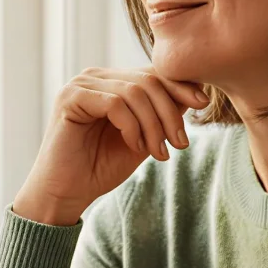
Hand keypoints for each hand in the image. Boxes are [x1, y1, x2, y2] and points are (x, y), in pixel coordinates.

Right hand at [12, 66, 207, 225]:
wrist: (65, 194)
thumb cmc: (99, 169)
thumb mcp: (142, 139)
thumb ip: (161, 116)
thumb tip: (196, 93)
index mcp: (110, 82)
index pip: (152, 73)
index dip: (180, 86)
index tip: (203, 104)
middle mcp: (95, 77)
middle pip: (148, 80)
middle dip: (170, 113)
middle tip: (180, 143)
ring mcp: (80, 85)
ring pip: (135, 91)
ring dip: (153, 124)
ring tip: (158, 152)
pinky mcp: (70, 98)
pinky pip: (116, 103)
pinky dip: (132, 126)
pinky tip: (134, 146)